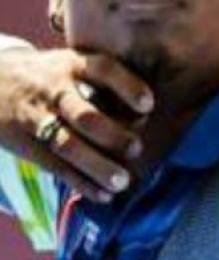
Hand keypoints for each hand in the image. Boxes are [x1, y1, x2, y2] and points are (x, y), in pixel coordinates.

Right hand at [0, 47, 151, 202]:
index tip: (148, 105)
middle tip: (136, 149)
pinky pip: (55, 166)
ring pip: (67, 145)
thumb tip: (144, 117)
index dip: (127, 87)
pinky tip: (103, 195)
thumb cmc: (52, 76)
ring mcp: (38, 118)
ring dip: (97, 166)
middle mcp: (55, 91)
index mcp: (73, 65)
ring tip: (122, 181)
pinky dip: (80, 183)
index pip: (103, 70)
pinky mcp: (27, 144)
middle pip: (84, 114)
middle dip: (112, 134)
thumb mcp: (72, 64)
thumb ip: (105, 83)